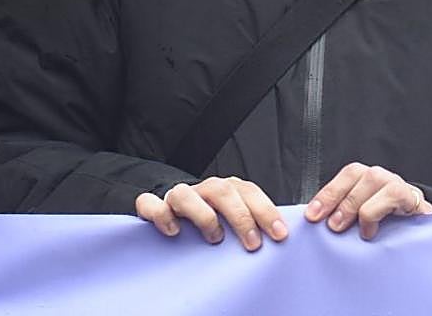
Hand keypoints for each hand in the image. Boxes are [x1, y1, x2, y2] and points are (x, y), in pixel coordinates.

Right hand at [135, 176, 287, 251]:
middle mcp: (203, 189)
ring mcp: (177, 196)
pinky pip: (151, 203)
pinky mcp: (154, 205)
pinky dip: (161, 215)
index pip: (249, 192)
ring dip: (203, 215)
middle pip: (223, 191)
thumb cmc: (211, 218)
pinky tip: (174, 230)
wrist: (173, 207)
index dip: (266, 211)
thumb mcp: (234, 220)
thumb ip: (251, 222)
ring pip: (186, 194)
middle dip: (241, 217)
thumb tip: (280, 235)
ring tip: (215, 237)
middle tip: (253, 243)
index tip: (279, 234)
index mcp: (227, 189)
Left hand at [305, 162, 431, 239]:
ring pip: (375, 180)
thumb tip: (316, 223)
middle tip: (333, 225)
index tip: (312, 215)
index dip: (328, 193)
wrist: (421, 231)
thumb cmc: (385, 225)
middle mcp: (380, 177)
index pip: (345, 176)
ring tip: (356, 229)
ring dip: (360, 205)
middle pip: (357, 174)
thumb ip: (341, 216)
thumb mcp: (359, 220)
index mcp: (364, 179)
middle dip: (341, 200)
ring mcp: (397, 184)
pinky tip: (372, 230)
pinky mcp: (414, 199)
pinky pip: (396, 194)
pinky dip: (379, 211)